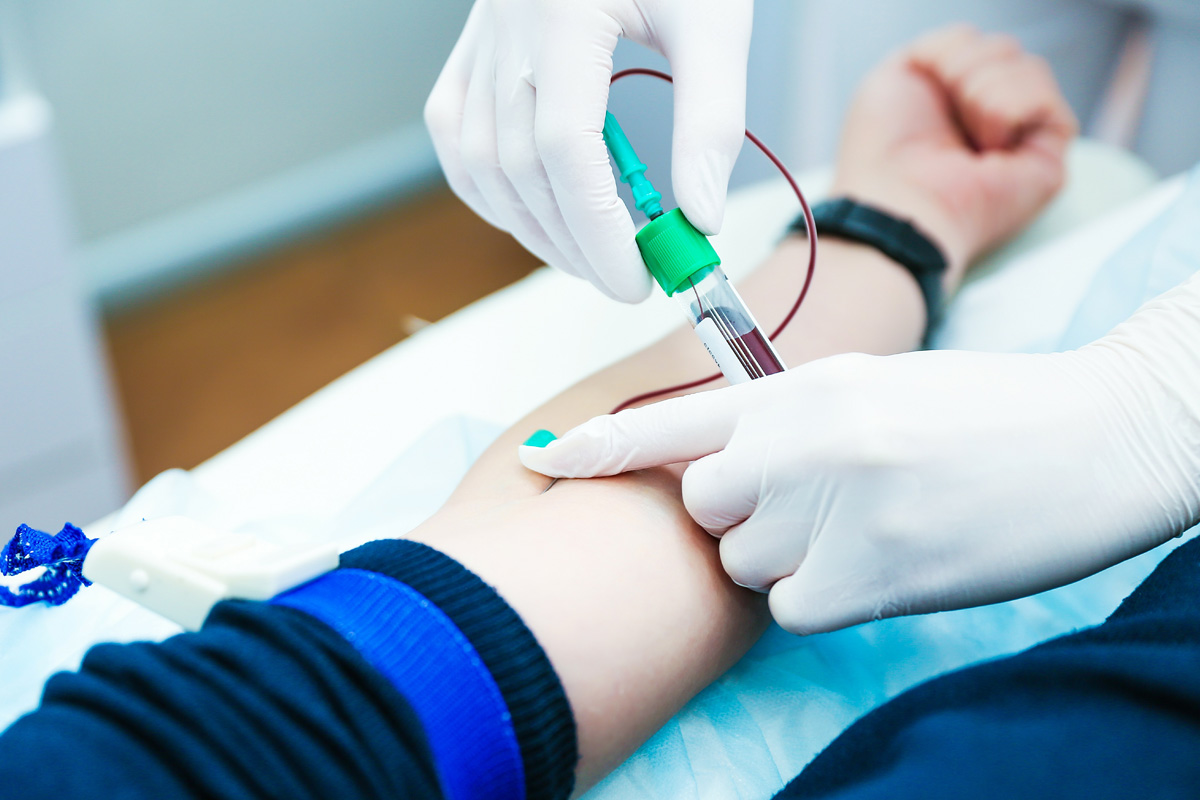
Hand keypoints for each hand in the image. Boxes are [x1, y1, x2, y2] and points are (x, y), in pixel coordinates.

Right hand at [424, 0, 752, 302]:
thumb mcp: (714, 16)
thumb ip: (710, 116)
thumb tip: (700, 216)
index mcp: (562, 14)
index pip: (565, 151)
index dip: (598, 229)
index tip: (639, 279)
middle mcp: (505, 28)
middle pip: (521, 169)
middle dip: (573, 242)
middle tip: (624, 280)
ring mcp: (479, 38)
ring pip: (479, 162)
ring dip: (530, 226)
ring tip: (585, 258)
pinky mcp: (472, 47)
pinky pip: (454, 134)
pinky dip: (486, 187)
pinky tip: (529, 214)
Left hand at [520, 274, 1199, 632]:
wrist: (1094, 438)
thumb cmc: (983, 413)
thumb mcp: (872, 388)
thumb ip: (790, 419)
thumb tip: (721, 465)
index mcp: (802, 387)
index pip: (673, 419)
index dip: (598, 446)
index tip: (538, 459)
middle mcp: (802, 441)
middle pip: (706, 506)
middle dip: (743, 516)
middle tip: (818, 506)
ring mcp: (832, 507)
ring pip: (746, 564)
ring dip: (791, 560)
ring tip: (870, 529)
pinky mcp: (867, 575)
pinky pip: (791, 609)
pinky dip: (826, 599)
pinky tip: (886, 564)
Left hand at [828, 25, 1077, 278]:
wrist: (897, 200)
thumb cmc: (885, 150)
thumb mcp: (900, 71)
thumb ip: (945, 46)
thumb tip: (983, 52)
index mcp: (952, 101)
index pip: (973, 44)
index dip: (948, 53)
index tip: (920, 82)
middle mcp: (989, 120)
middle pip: (1003, 49)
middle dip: (962, 67)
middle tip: (941, 119)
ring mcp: (1021, 140)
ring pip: (1028, 66)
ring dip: (980, 90)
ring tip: (963, 138)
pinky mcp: (1049, 159)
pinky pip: (1045, 97)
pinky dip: (1006, 109)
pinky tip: (988, 145)